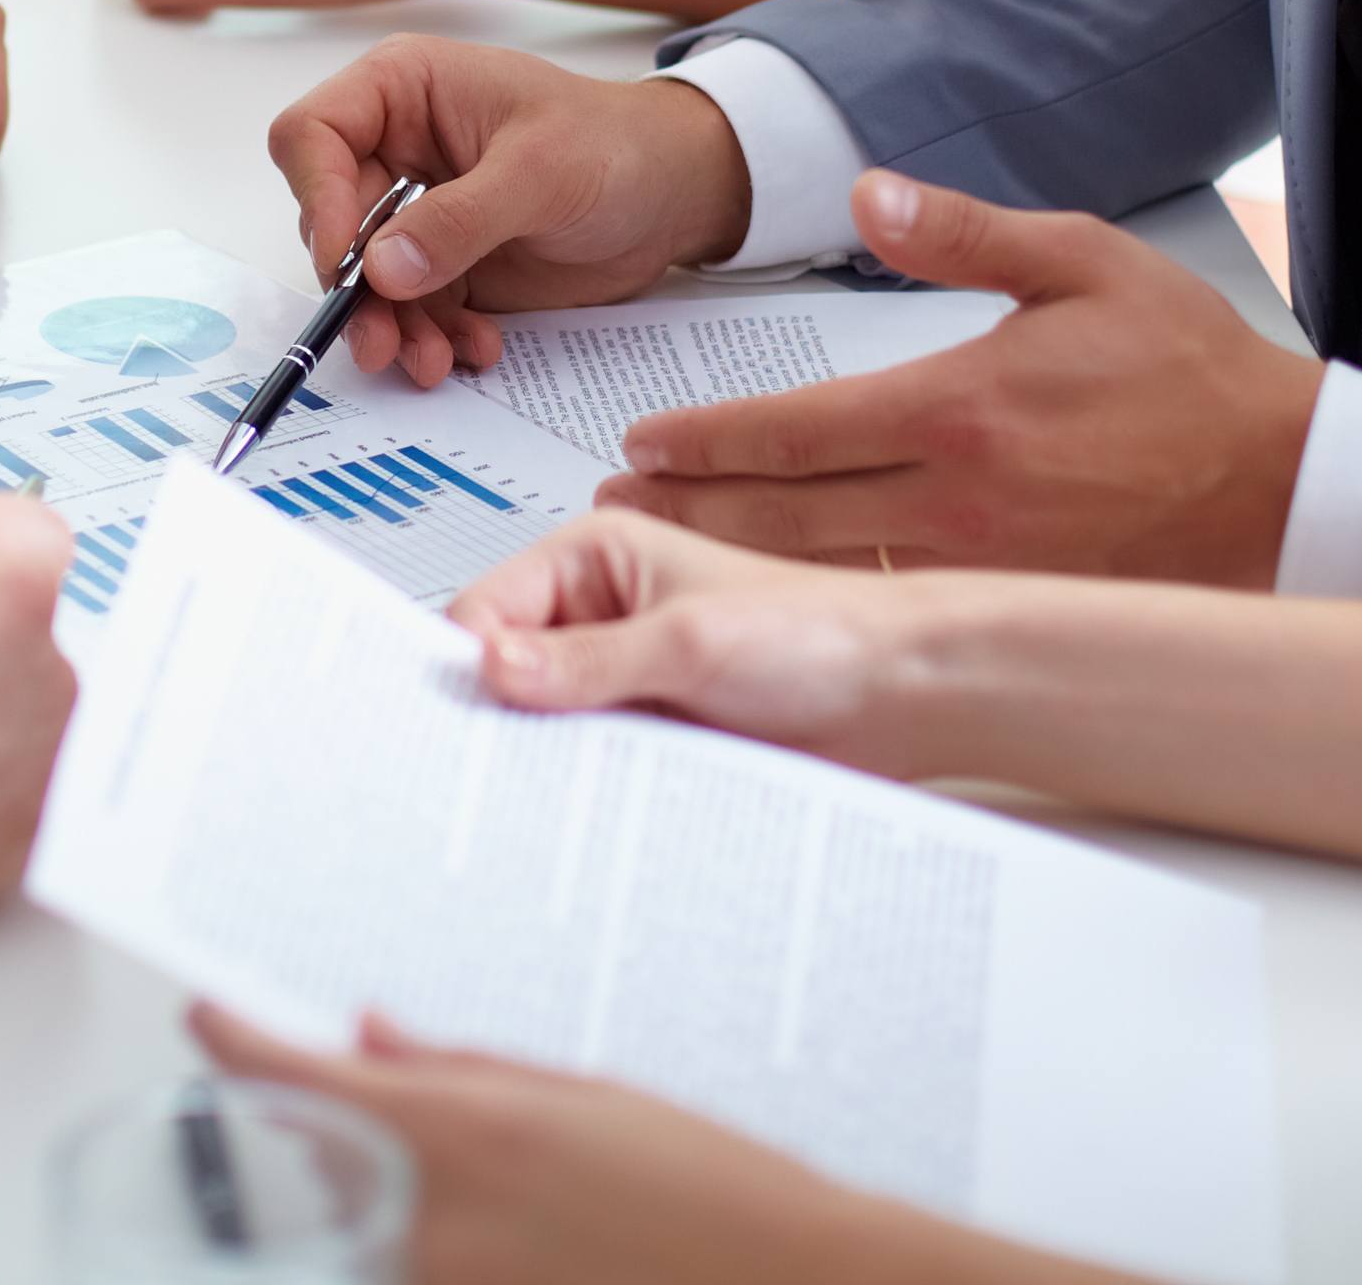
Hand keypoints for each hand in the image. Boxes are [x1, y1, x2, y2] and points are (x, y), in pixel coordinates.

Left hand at [187, 1008, 969, 1284]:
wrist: (796, 1280)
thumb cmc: (712, 1187)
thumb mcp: (583, 1095)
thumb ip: (459, 1068)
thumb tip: (374, 1036)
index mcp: (458, 1133)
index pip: (291, 1079)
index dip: (232, 1043)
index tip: (206, 1018)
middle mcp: (432, 1223)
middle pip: (322, 1165)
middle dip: (335, 1134)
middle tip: (390, 1118)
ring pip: (366, 1232)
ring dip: (391, 1200)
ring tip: (509, 1186)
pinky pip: (412, 1277)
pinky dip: (427, 1246)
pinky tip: (515, 1231)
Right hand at [266, 42, 752, 385]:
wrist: (675, 193)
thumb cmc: (615, 146)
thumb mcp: (540, 173)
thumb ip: (460, 220)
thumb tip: (382, 269)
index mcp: (404, 91)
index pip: (314, 135)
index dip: (317, 198)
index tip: (344, 263)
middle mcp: (397, 148)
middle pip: (331, 220)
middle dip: (355, 288)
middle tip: (381, 341)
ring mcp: (418, 211)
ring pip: (366, 279)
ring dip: (393, 327)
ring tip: (432, 362)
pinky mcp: (444, 264)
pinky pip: (413, 310)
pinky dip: (434, 337)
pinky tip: (474, 348)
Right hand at [449, 508, 941, 772]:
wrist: (901, 695)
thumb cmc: (819, 633)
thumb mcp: (690, 641)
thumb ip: (587, 662)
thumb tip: (492, 669)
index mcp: (595, 557)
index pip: (486, 607)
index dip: (466, 664)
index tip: (461, 722)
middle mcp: (599, 612)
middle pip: (507, 672)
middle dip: (505, 719)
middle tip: (505, 767)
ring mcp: (622, 677)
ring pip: (544, 727)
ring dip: (552, 760)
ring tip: (565, 787)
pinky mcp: (649, 730)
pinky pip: (591, 763)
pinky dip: (590, 786)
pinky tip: (598, 804)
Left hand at [604, 171, 1326, 585]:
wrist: (1284, 482)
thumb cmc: (1188, 369)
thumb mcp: (1084, 261)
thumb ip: (964, 230)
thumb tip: (869, 188)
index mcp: (957, 407)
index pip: (795, 428)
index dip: (705, 438)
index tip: (642, 439)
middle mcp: (955, 496)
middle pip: (783, 511)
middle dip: (688, 506)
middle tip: (613, 501)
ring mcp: (979, 560)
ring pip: (825, 564)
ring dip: (737, 554)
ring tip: (668, 542)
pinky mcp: (1006, 598)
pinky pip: (890, 594)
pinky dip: (821, 589)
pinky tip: (776, 584)